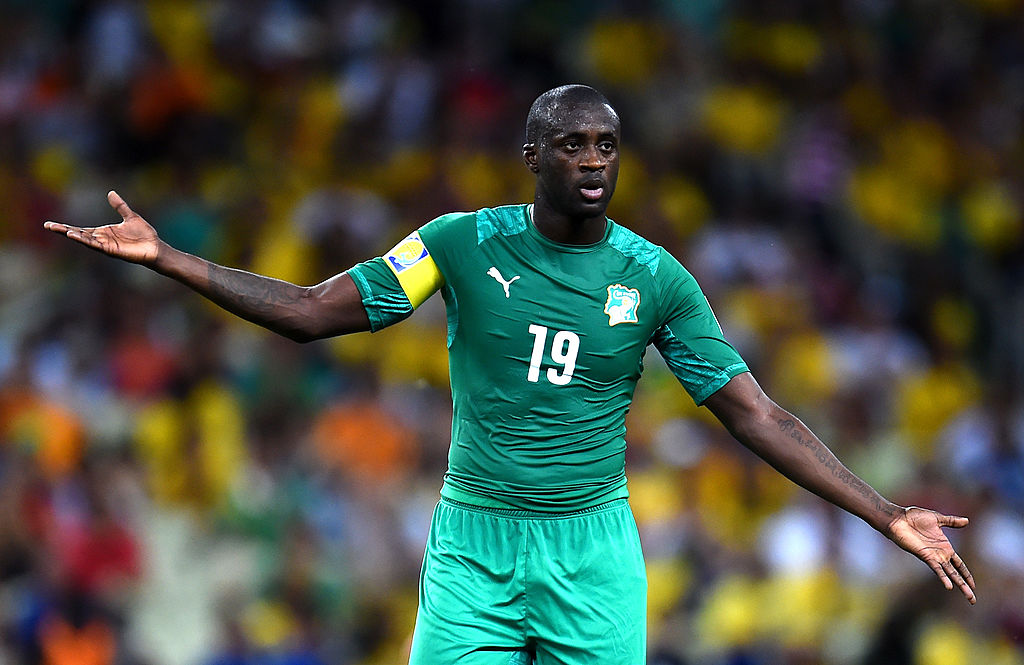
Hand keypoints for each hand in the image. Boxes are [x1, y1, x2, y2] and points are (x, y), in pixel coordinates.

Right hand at [44, 191, 160, 264]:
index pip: (81, 229)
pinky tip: (74, 235)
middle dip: (63, 230)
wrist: (155, 247)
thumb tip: (111, 193)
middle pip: (78, 234)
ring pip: (85, 240)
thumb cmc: (144, 234)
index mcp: (104, 232)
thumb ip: (120, 206)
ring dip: (72, 235)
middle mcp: (102, 239)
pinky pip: (95, 245)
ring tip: (59, 230)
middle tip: (47, 226)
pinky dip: (85, 240)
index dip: (67, 227)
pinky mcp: (112, 250)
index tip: (52, 224)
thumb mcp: (130, 216)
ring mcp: (106, 245)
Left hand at [886, 506, 975, 603]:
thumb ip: (952, 521)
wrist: (899, 519)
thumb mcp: (937, 518)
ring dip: (960, 585)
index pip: (960, 565)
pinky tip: (949, 587)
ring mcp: (933, 557)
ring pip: (950, 574)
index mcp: (945, 547)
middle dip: (965, 585)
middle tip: (973, 600)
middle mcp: (940, 555)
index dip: (966, 574)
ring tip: (969, 597)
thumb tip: (967, 521)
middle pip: (957, 573)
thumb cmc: (914, 517)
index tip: (974, 585)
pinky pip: (937, 569)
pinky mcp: (925, 556)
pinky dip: (943, 577)